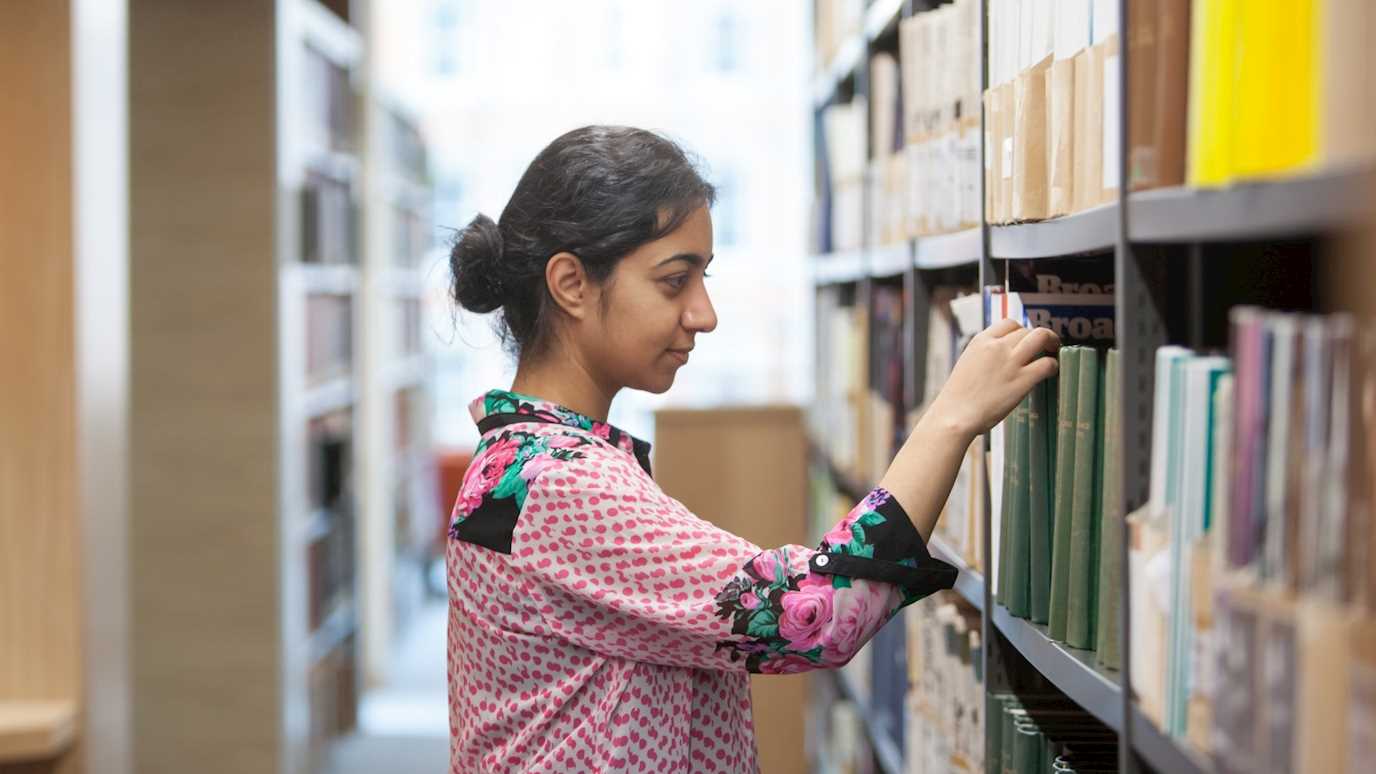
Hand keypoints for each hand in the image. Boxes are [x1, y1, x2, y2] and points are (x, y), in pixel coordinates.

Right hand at [928, 319, 1060, 437]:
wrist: (955, 415)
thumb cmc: (957, 398)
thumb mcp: (967, 365)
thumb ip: (984, 356)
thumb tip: (998, 359)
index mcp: (980, 341)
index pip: (1008, 323)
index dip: (1021, 330)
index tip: (1024, 339)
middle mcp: (997, 347)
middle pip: (1026, 330)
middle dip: (1037, 337)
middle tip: (1044, 346)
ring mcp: (1011, 362)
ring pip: (1041, 337)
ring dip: (1051, 342)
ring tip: (1053, 351)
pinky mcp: (1023, 380)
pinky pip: (1047, 363)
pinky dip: (1053, 365)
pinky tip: (1051, 372)